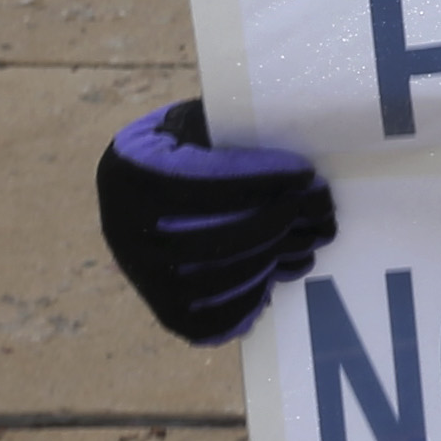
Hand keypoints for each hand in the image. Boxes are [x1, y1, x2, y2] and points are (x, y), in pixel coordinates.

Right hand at [98, 99, 334, 346]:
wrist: (151, 188)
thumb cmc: (191, 143)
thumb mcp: (198, 120)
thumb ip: (230, 129)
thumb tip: (289, 140)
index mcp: (129, 171)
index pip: (198, 183)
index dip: (258, 180)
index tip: (303, 172)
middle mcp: (122, 227)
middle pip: (212, 238)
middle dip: (277, 223)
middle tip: (318, 207)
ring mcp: (140, 273)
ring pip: (216, 280)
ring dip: (274, 260)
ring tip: (310, 237)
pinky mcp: (161, 306)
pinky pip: (209, 319)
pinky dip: (252, 300)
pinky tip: (283, 270)